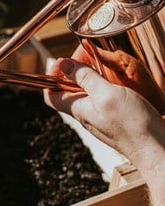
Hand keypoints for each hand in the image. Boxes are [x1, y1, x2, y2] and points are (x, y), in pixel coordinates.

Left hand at [44, 57, 164, 161]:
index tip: (61, 62)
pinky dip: (103, 84)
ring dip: (89, 76)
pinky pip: (101, 98)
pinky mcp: (113, 118)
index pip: (51, 94)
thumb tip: (64, 65)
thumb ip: (84, 78)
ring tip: (100, 62)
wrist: (156, 149)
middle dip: (73, 71)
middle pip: (69, 90)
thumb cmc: (133, 125)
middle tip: (85, 56)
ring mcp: (99, 117)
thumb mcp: (106, 94)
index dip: (51, 77)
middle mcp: (85, 114)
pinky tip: (114, 78)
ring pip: (86, 93)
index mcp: (77, 108)